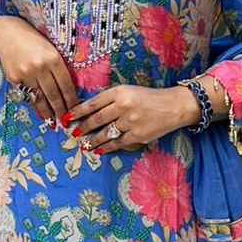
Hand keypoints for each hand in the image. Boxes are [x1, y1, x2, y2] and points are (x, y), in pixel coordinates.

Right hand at [0, 16, 77, 123]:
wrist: (6, 33)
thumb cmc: (33, 40)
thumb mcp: (51, 48)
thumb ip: (59, 66)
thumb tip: (69, 90)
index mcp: (53, 58)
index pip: (66, 85)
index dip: (72, 101)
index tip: (75, 110)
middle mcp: (40, 67)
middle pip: (54, 95)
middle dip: (61, 110)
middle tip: (66, 122)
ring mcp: (25, 74)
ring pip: (40, 99)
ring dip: (48, 113)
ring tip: (54, 122)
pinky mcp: (14, 79)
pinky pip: (27, 96)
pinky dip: (35, 106)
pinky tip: (40, 113)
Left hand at [66, 83, 201, 152]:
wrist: (174, 106)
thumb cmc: (150, 98)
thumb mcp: (129, 91)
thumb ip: (111, 99)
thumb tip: (90, 112)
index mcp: (120, 92)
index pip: (93, 103)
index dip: (78, 111)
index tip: (67, 117)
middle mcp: (123, 106)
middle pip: (97, 119)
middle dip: (82, 128)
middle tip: (73, 133)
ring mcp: (130, 121)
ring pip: (105, 133)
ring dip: (92, 140)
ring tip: (84, 144)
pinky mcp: (138, 135)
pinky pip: (117, 143)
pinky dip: (106, 148)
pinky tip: (99, 150)